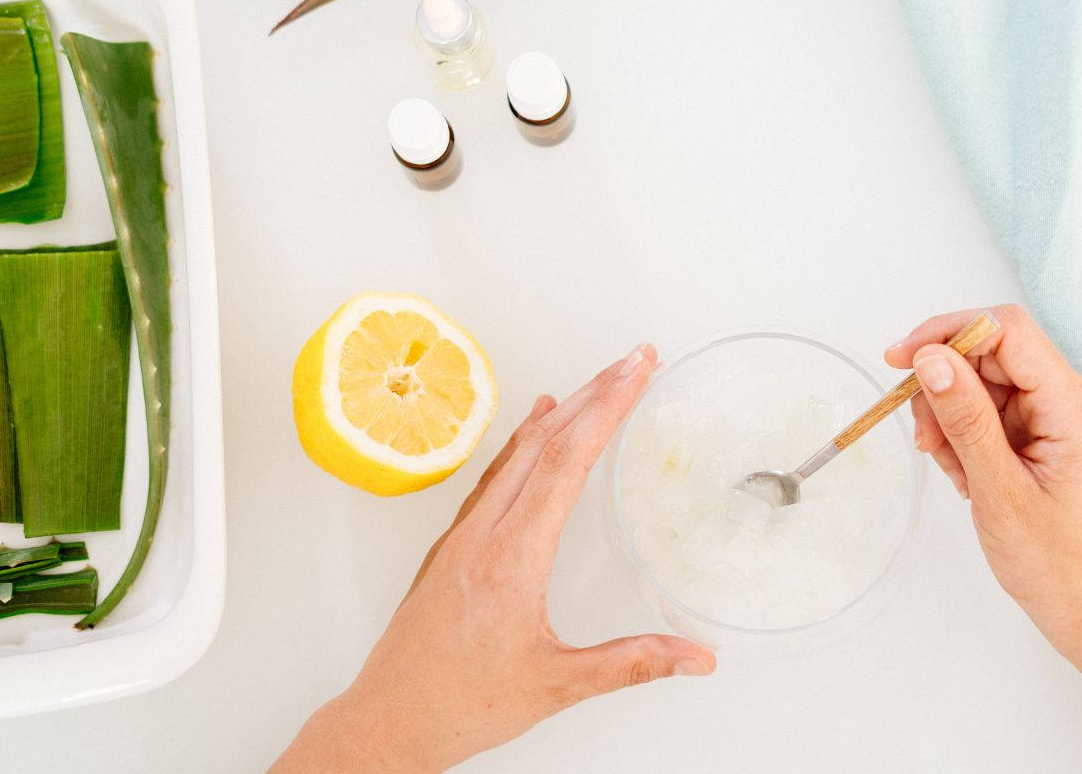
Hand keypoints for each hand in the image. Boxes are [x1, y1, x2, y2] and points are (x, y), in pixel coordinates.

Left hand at [273, 345, 715, 773]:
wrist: (386, 722)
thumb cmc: (456, 703)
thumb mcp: (556, 685)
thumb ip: (631, 664)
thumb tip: (695, 655)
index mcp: (511, 557)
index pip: (566, 462)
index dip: (606, 409)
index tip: (635, 372)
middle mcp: (483, 535)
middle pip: (543, 442)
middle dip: (593, 394)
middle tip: (633, 360)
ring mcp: (461, 537)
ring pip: (515, 456)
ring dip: (560, 414)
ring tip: (596, 383)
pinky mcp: (451, 549)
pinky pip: (494, 477)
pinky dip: (524, 443)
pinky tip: (533, 433)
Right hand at [890, 306, 1081, 772]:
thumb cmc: (1056, 564)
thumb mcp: (998, 492)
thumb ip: (964, 419)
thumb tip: (930, 358)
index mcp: (1074, 406)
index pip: (1006, 331)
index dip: (948, 333)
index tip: (900, 361)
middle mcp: (1073, 399)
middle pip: (991, 354)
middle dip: (945, 388)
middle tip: (925, 440)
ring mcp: (1061, 415)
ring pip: (984, 384)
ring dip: (952, 418)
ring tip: (955, 472)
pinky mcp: (1048, 433)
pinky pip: (993, 412)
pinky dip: (967, 437)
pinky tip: (969, 477)